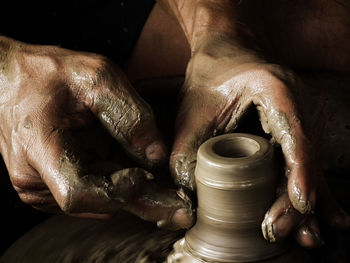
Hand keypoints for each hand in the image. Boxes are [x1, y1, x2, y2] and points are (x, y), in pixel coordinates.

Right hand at [0, 36, 192, 228]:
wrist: (10, 79)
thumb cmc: (46, 73)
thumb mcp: (95, 77)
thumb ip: (129, 114)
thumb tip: (156, 155)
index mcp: (38, 148)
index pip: (78, 193)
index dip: (116, 191)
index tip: (143, 174)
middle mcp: (35, 177)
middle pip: (96, 203)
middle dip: (141, 199)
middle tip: (178, 205)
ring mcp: (41, 184)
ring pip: (97, 201)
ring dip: (133, 193)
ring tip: (165, 189)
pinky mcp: (51, 182)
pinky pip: (91, 191)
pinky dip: (117, 185)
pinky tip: (140, 176)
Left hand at [170, 33, 349, 243]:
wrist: (226, 51)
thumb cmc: (211, 75)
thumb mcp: (193, 109)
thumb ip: (186, 148)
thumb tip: (187, 193)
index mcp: (275, 90)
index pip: (294, 136)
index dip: (299, 172)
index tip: (299, 203)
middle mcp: (298, 104)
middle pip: (305, 158)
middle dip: (296, 199)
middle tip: (280, 230)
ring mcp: (301, 117)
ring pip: (309, 166)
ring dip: (307, 203)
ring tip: (307, 237)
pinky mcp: (294, 130)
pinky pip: (304, 164)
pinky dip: (309, 191)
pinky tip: (324, 217)